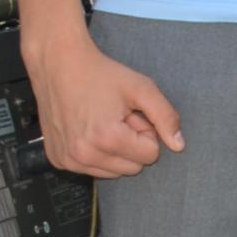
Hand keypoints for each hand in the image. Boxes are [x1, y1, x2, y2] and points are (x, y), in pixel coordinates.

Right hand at [31, 31, 183, 178]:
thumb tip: (179, 145)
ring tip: (102, 122)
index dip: (147, 132)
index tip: (132, 114)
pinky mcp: (58, 160)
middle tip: (118, 117)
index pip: (150, 155)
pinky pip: (92, 169)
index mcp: (107, 138)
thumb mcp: (141, 88)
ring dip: (115, 150)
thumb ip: (166, 116)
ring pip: (114, 172)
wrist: (58, 65)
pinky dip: (96, 153)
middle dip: (132, 144)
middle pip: (133, 167)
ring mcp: (68, 160)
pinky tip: (87, 129)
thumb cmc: (101, 74)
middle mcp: (84, 155)